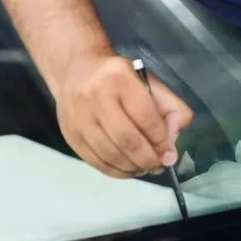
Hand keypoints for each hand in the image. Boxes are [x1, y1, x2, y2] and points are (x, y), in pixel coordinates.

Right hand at [54, 53, 193, 177]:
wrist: (77, 69)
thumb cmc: (120, 78)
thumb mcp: (150, 82)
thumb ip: (171, 108)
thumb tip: (171, 143)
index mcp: (120, 79)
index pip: (145, 117)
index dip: (160, 141)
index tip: (170, 156)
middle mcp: (96, 97)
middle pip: (126, 140)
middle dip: (147, 159)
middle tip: (158, 166)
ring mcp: (79, 117)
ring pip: (110, 154)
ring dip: (132, 168)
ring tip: (145, 168)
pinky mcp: (70, 134)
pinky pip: (95, 161)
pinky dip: (115, 171)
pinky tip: (128, 169)